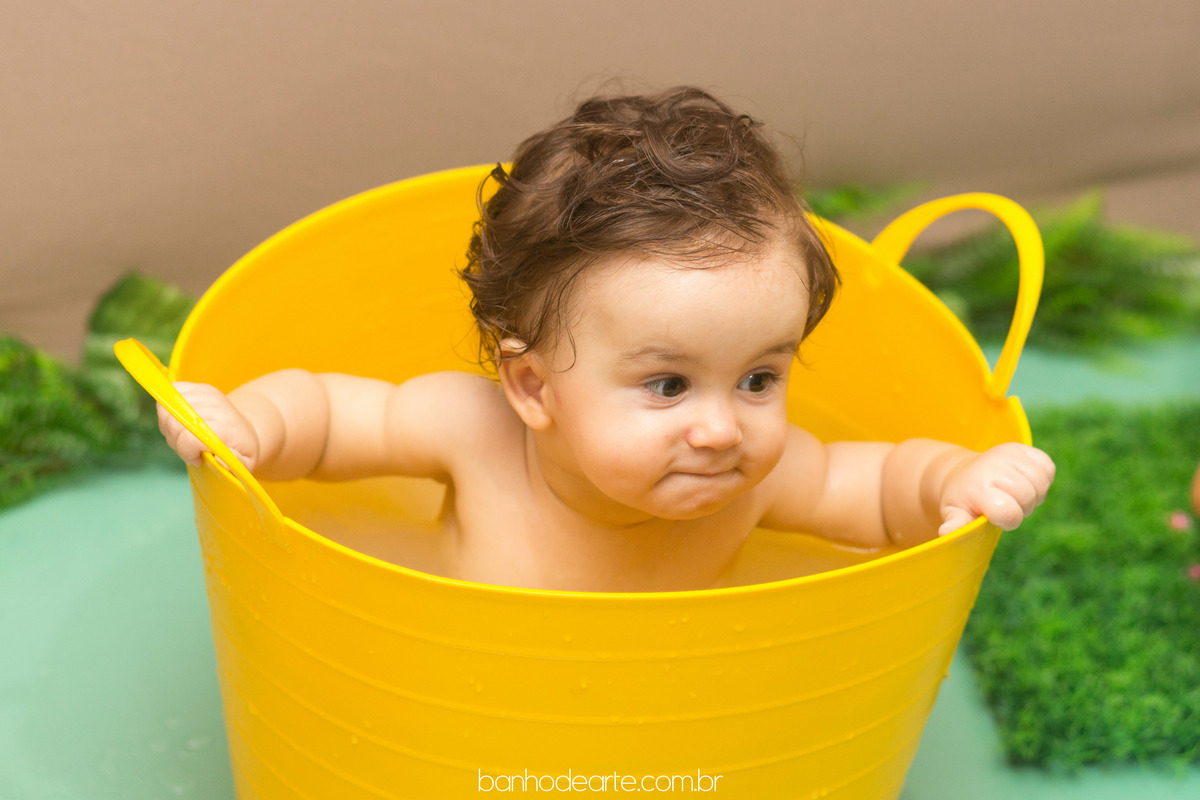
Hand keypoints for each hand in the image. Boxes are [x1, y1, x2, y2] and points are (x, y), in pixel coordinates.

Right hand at [158, 382, 259, 471]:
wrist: (246, 429)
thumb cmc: (241, 450)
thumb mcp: (245, 463)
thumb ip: (235, 463)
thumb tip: (220, 461)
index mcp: (226, 427)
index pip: (189, 437)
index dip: (186, 452)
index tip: (198, 458)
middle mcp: (214, 406)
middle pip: (173, 424)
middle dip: (176, 442)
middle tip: (192, 448)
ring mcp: (204, 393)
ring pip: (166, 411)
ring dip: (171, 428)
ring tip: (188, 436)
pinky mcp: (195, 387)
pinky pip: (169, 395)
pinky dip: (168, 410)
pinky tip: (183, 421)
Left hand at [938, 443, 1054, 535]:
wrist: (964, 474)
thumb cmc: (963, 500)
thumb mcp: (955, 514)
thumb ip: (956, 524)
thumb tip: (946, 533)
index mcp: (978, 487)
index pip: (1009, 512)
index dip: (1008, 520)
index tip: (995, 515)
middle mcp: (993, 467)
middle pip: (1028, 498)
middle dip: (1021, 508)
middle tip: (1005, 503)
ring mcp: (1009, 454)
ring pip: (1041, 483)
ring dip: (1033, 494)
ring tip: (1014, 493)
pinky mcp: (1022, 447)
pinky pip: (1047, 467)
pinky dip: (1041, 478)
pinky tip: (1024, 480)